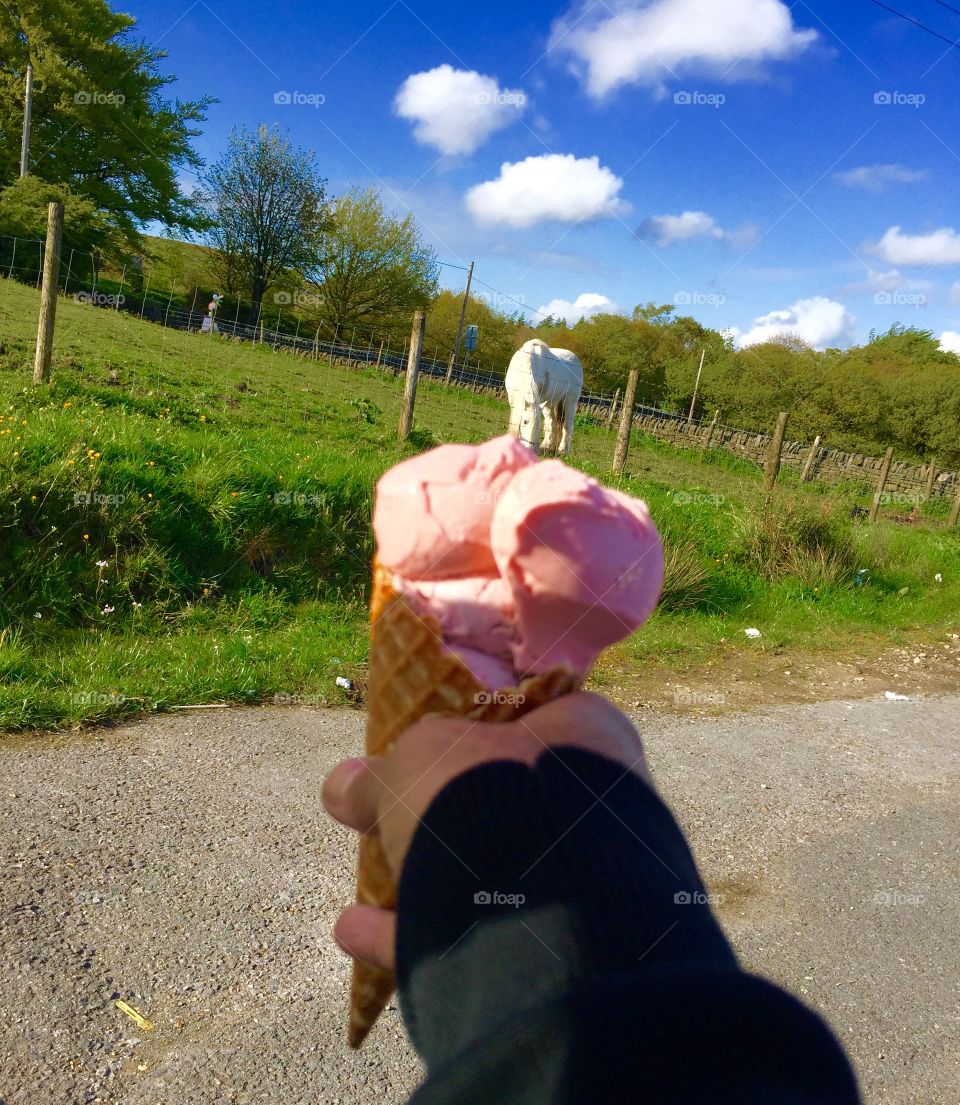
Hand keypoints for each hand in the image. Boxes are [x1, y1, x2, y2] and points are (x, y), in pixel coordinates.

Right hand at [322, 692, 649, 972]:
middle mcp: (598, 806)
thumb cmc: (489, 793)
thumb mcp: (418, 761)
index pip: (536, 716)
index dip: (474, 728)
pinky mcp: (557, 950)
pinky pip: (475, 939)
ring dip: (424, 876)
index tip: (422, 746)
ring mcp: (584, 882)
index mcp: (586, 737)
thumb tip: (340, 785)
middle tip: (392, 818)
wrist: (535, 904)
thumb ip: (379, 775)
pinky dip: (412, 933)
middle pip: (510, 801)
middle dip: (446, 813)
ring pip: (494, 875)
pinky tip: (355, 934)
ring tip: (368, 889)